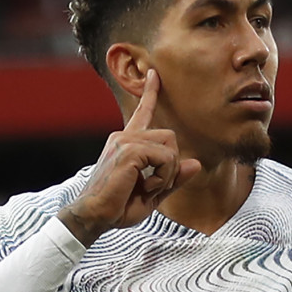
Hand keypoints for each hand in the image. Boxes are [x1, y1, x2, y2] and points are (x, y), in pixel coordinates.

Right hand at [58, 69, 200, 245]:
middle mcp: (124, 136)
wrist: (95, 217)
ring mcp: (125, 141)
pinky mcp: (128, 150)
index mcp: (127, 142)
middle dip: (172, 164)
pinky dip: (163, 177)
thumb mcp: (153, 193)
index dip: (150, 93)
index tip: (154, 74)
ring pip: (170, 147)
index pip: (142, 113)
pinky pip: (165, 157)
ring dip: (168, 173)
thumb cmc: (119, 207)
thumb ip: (173, 178)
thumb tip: (196, 163)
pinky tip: (146, 187)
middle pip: (170, 135)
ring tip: (148, 187)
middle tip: (155, 185)